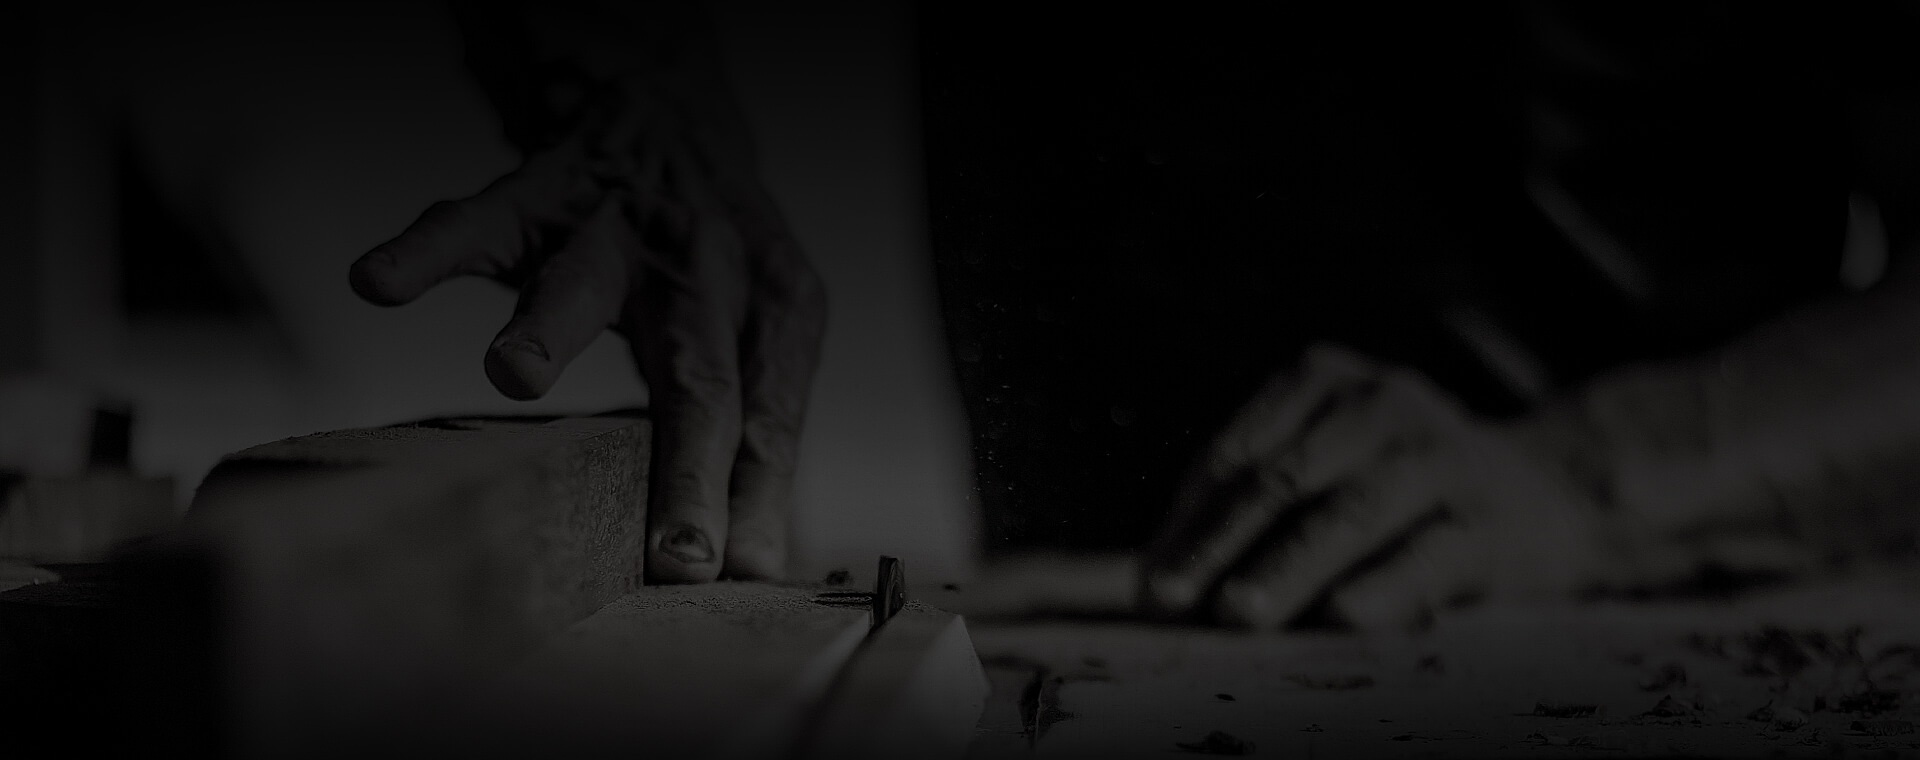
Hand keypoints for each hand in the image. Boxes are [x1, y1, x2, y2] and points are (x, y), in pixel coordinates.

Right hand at [346, 90, 825, 584]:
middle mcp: (707, 264)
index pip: (766, 417)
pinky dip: (425, 251)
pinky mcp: (537, 192)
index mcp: (775, 305)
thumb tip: (753, 567)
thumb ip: (753, 437)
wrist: (668, 108)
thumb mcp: (759, 329)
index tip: (740, 575)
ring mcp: (620, 226)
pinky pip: (474, 222)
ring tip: (510, 376)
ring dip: (548, 330)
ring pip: (583, 282)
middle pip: (701, 375)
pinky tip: (376, 281)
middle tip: (681, 553)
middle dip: (691, 466)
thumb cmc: (713, 257)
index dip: (757, 494)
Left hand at [1136, 344, 1813, 633]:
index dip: (1188, 521)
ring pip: (1348, 513)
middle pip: (1282, 479)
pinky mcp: (1488, 517)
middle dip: (1219, 544)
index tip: (1147, 582)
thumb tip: (1155, 583)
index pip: (1238, 454)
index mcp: (1325, 383)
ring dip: (1287, 567)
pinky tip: (1344, 616)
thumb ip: (1257, 513)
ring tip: (1238, 612)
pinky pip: (1426, 556)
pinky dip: (1383, 587)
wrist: (1550, 494)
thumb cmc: (1404, 495)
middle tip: (1170, 598)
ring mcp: (1438, 454)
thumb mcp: (1331, 473)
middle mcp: (1379, 403)